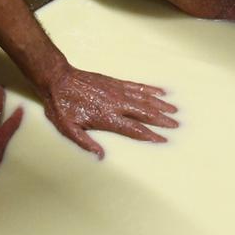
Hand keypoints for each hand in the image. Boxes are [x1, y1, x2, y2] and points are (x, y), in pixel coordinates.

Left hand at [40, 66, 176, 158]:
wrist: (58, 79)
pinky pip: (136, 86)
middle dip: (161, 120)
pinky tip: (161, 91)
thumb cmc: (61, 105)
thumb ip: (85, 142)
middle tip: (176, 125)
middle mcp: (115, 103)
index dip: (149, 135)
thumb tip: (100, 156)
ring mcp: (117, 91)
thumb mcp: (68, 128)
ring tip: (174, 110)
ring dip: (160, 104)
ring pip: (144, 98)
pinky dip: (150, 89)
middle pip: (144, 112)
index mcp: (106, 117)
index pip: (133, 128)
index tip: (163, 140)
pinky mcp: (115, 82)